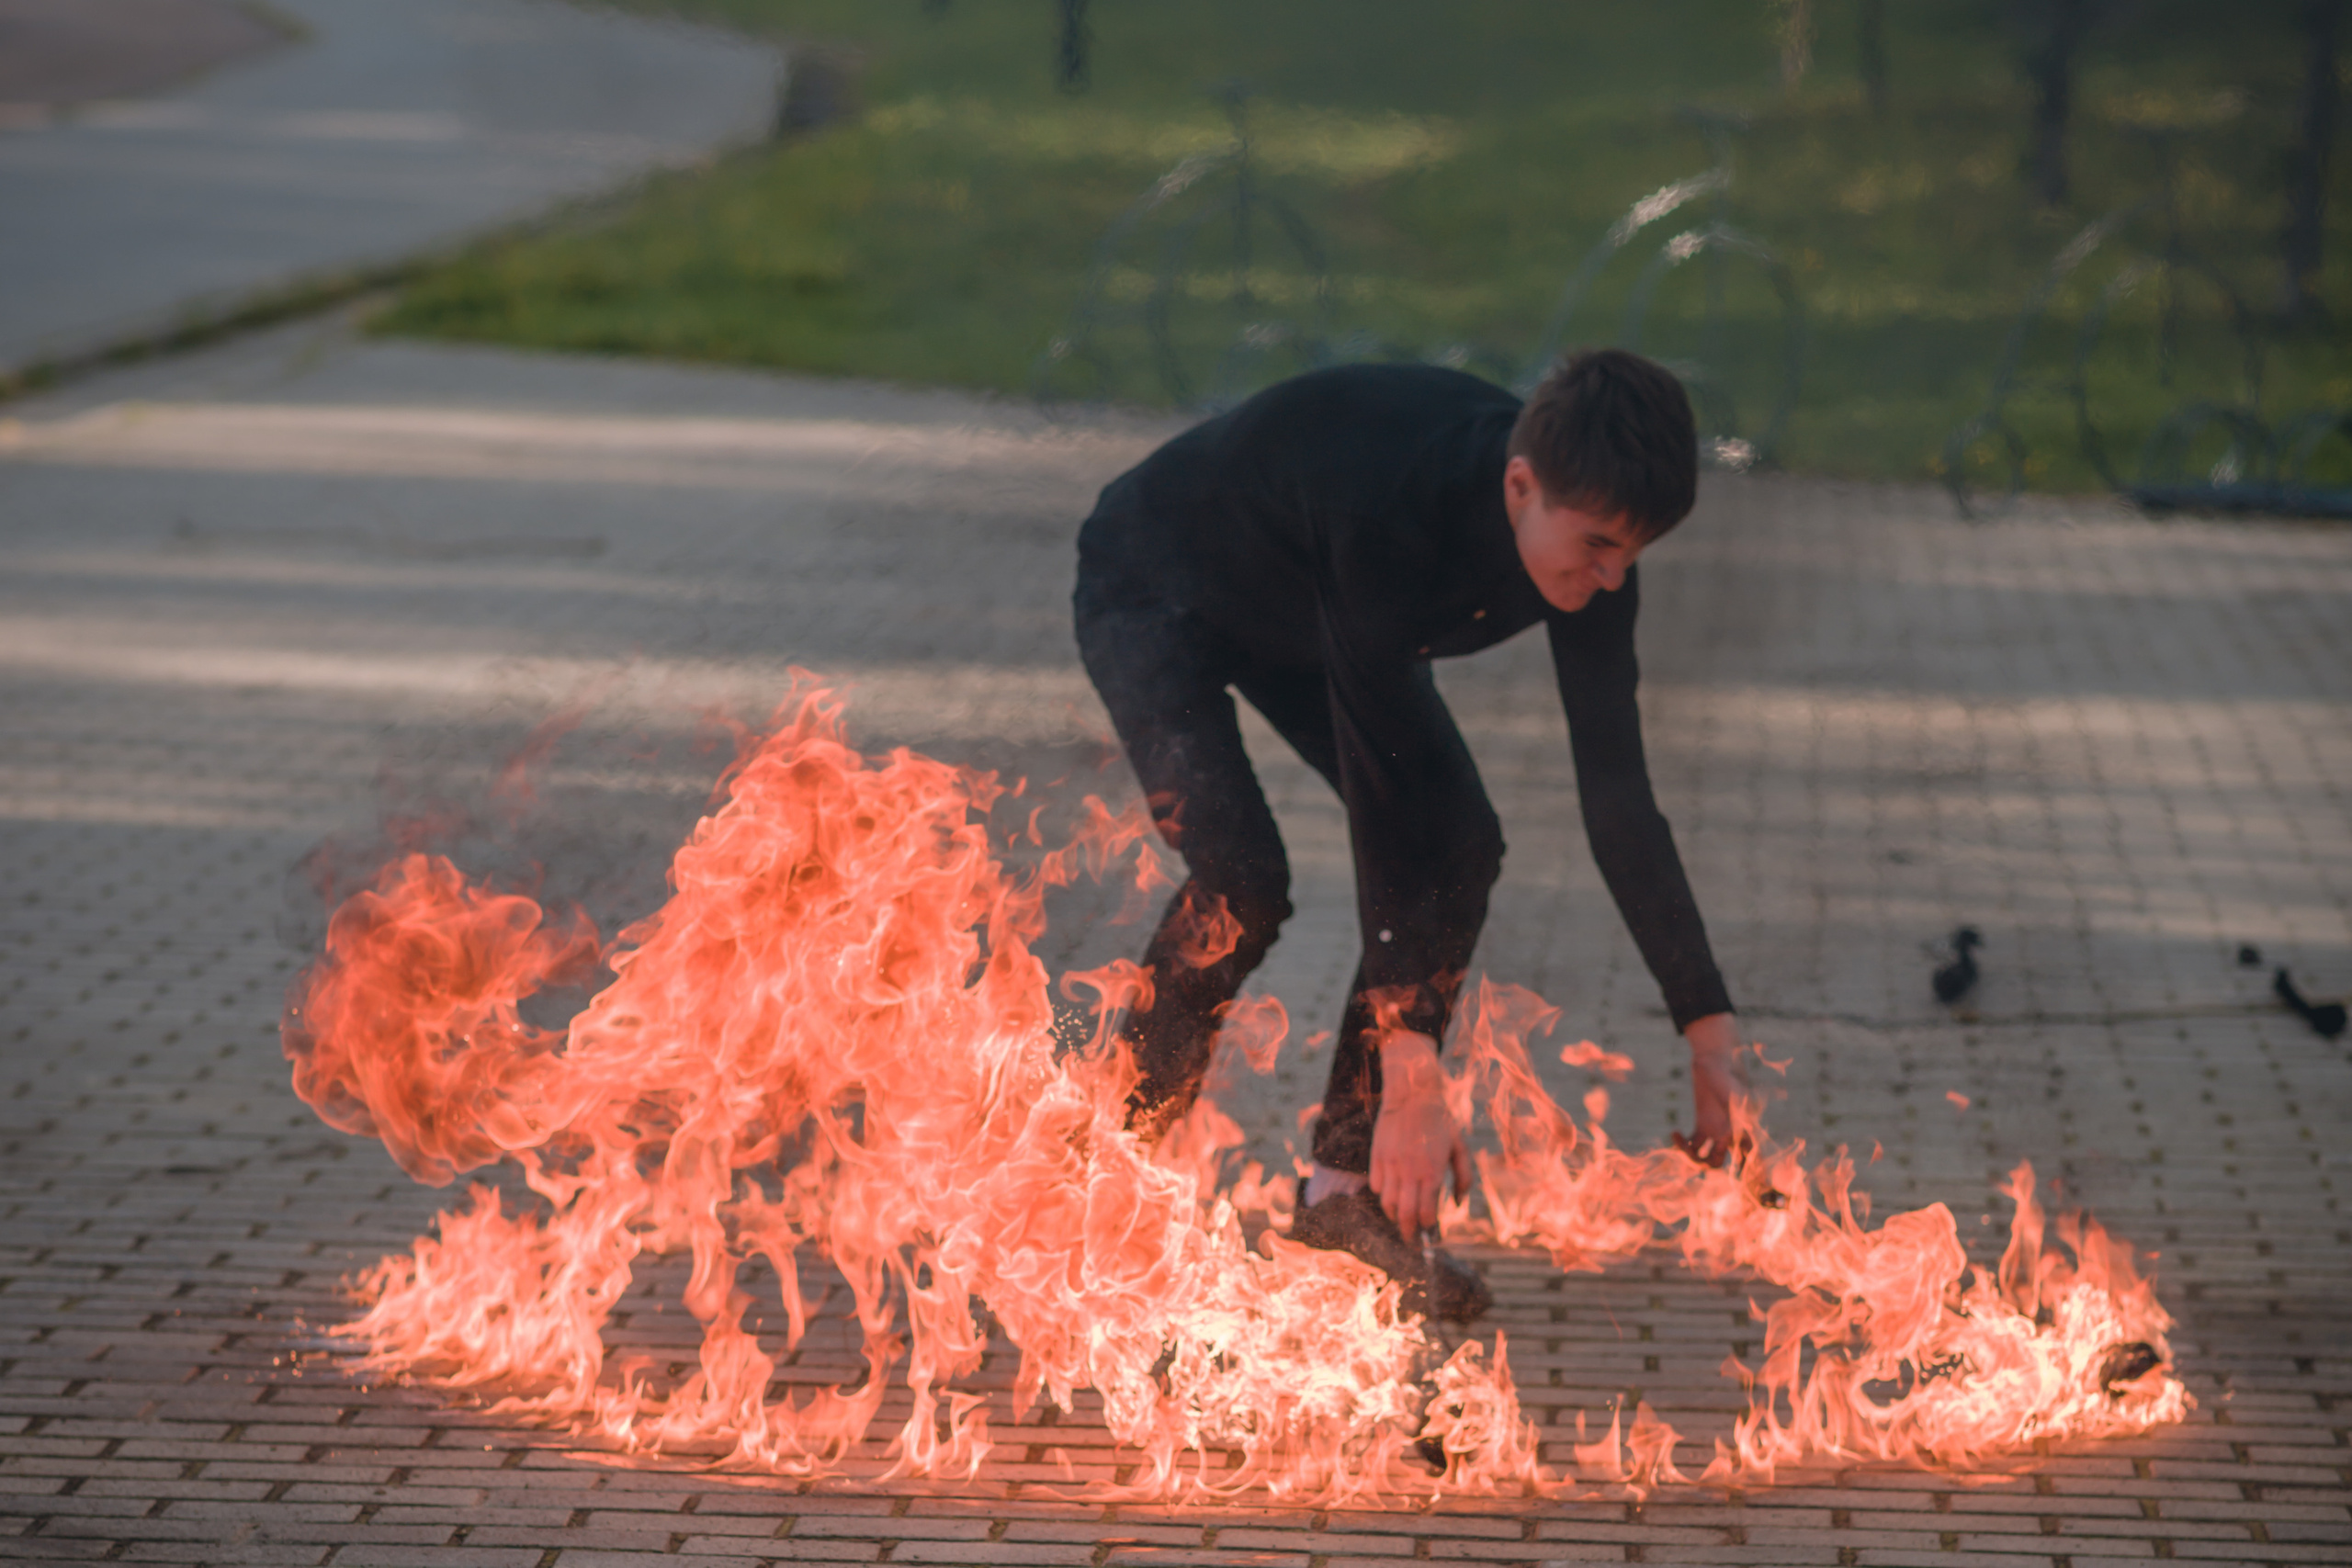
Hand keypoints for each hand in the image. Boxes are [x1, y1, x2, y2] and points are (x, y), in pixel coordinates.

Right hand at [1369, 1032, 1470, 1233]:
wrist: (1412, 1095)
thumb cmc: (1441, 1122)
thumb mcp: (1460, 1148)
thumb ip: (1464, 1179)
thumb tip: (1458, 1205)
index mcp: (1433, 1172)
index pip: (1427, 1213)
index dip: (1429, 1230)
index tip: (1432, 1236)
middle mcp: (1410, 1172)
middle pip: (1405, 1215)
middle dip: (1409, 1233)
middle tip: (1412, 1241)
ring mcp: (1391, 1165)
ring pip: (1388, 1204)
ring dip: (1395, 1216)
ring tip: (1402, 1219)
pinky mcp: (1377, 1157)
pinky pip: (1377, 1186)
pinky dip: (1384, 1196)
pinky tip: (1393, 1195)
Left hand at [1681, 1012, 1739, 1162]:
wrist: (1715, 1062)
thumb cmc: (1727, 1077)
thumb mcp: (1735, 1095)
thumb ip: (1737, 1114)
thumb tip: (1730, 1135)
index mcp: (1743, 1132)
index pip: (1751, 1158)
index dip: (1747, 1172)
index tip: (1738, 1180)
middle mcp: (1730, 1136)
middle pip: (1723, 1164)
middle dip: (1708, 1165)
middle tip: (1696, 1155)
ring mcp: (1716, 1131)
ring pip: (1704, 1158)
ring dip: (1692, 1158)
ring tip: (1682, 1144)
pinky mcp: (1702, 1124)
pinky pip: (1692, 1144)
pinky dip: (1682, 1143)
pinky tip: (1675, 1132)